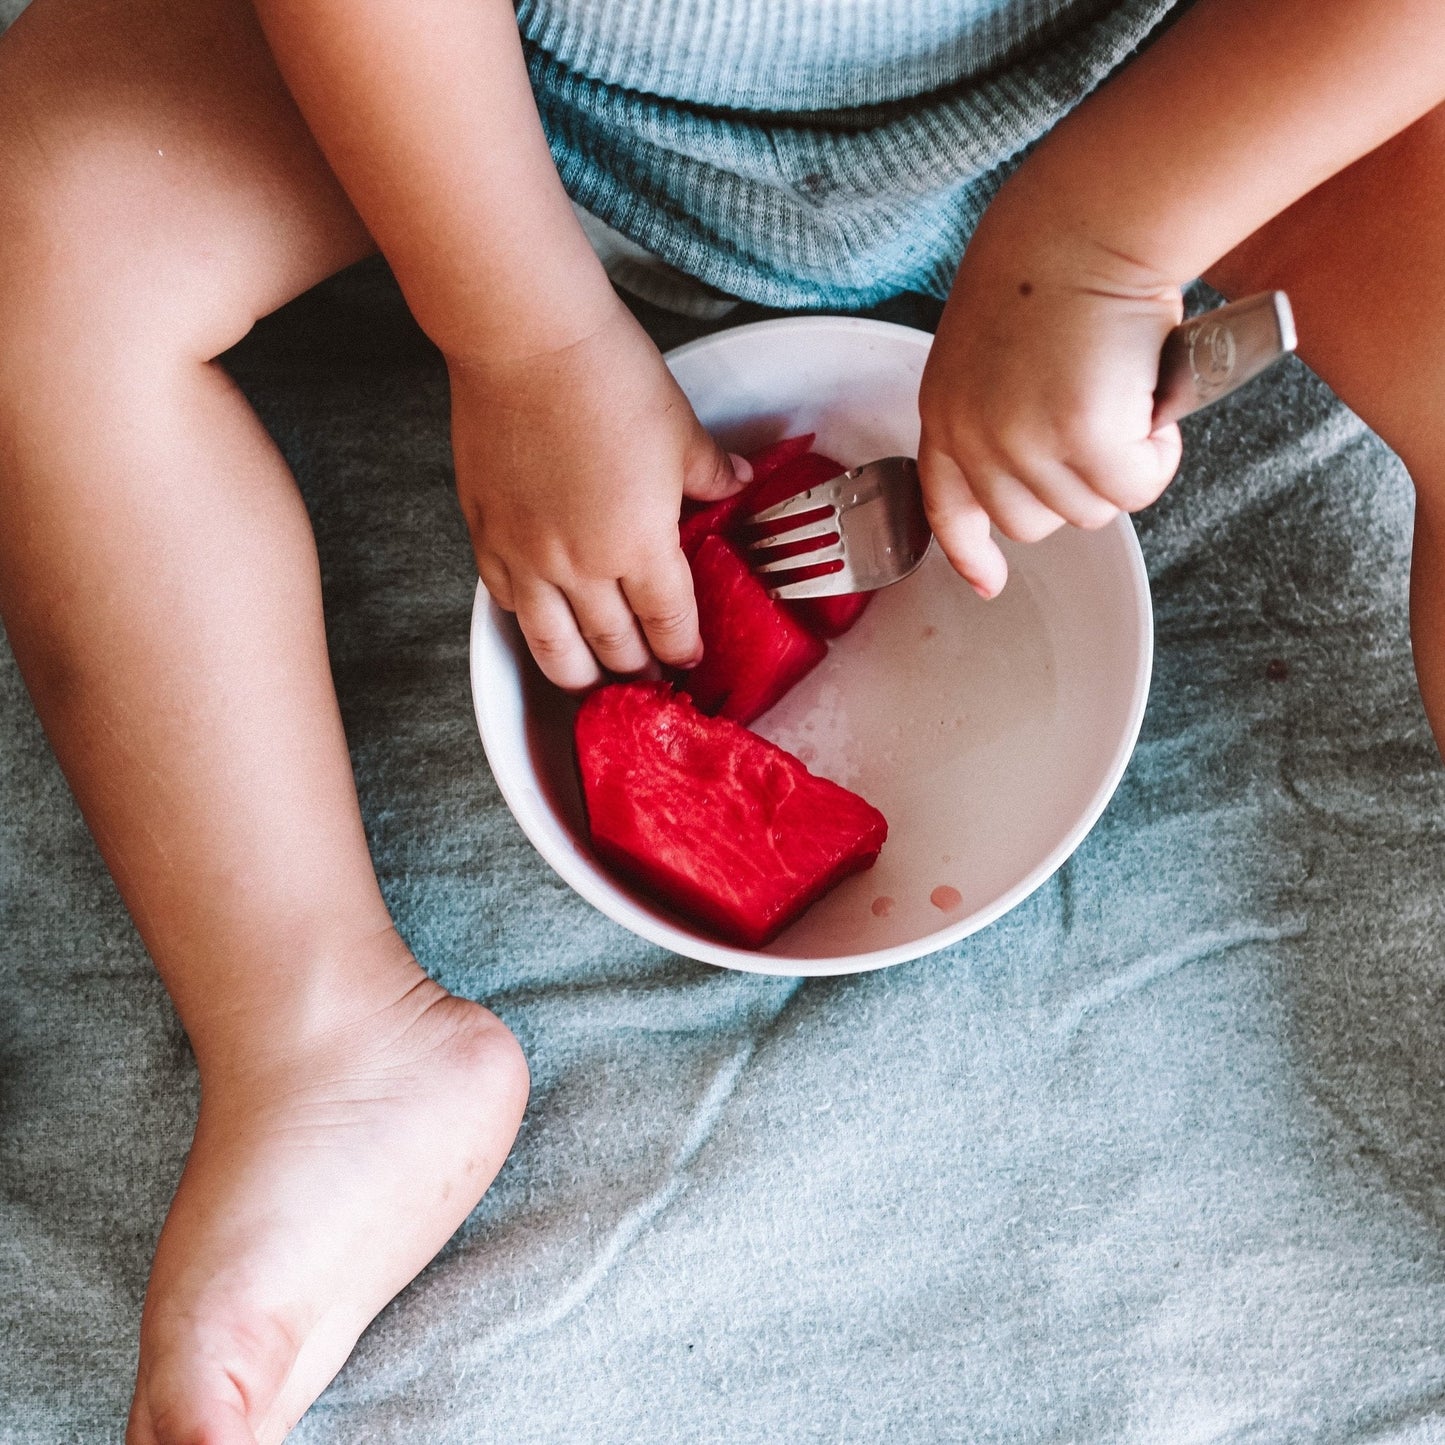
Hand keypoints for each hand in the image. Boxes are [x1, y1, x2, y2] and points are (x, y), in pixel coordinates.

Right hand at [450, 301, 748, 689]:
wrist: (525, 342)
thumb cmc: (608, 378)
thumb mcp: (681, 429)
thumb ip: (711, 472)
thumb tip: (737, 485)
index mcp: (640, 546)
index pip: (669, 623)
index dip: (682, 648)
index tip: (688, 657)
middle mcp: (581, 567)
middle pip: (615, 646)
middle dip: (638, 671)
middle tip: (649, 680)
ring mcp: (527, 557)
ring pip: (553, 646)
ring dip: (579, 676)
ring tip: (593, 686)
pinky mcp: (485, 535)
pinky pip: (506, 603)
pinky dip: (527, 624)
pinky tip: (538, 626)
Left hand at [918, 181, 1185, 597]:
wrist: (1087, 222)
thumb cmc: (1055, 269)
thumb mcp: (996, 352)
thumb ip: (1003, 412)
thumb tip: (1053, 474)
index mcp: (946, 412)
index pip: (946, 507)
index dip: (971, 550)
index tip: (989, 582)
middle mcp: (974, 438)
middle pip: (1032, 523)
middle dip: (1078, 487)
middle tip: (1107, 424)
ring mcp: (1023, 443)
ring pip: (1089, 510)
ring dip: (1123, 467)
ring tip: (1130, 398)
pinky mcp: (1082, 438)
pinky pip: (1133, 488)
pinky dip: (1157, 456)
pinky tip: (1155, 406)